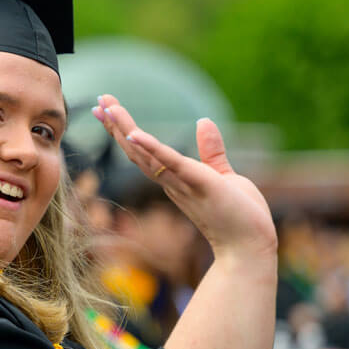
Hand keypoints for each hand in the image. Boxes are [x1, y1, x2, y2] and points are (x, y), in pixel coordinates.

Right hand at [92, 95, 276, 259]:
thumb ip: (211, 150)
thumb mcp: (222, 175)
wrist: (249, 247)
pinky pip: (171, 164)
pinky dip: (152, 148)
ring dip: (124, 131)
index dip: (125, 130)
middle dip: (116, 126)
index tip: (108, 108)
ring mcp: (182, 184)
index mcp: (175, 179)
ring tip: (108, 108)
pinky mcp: (200, 184)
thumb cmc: (238, 217)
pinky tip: (135, 134)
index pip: (144, 151)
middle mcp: (171, 182)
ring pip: (145, 155)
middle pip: (136, 150)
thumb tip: (203, 121)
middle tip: (99, 101)